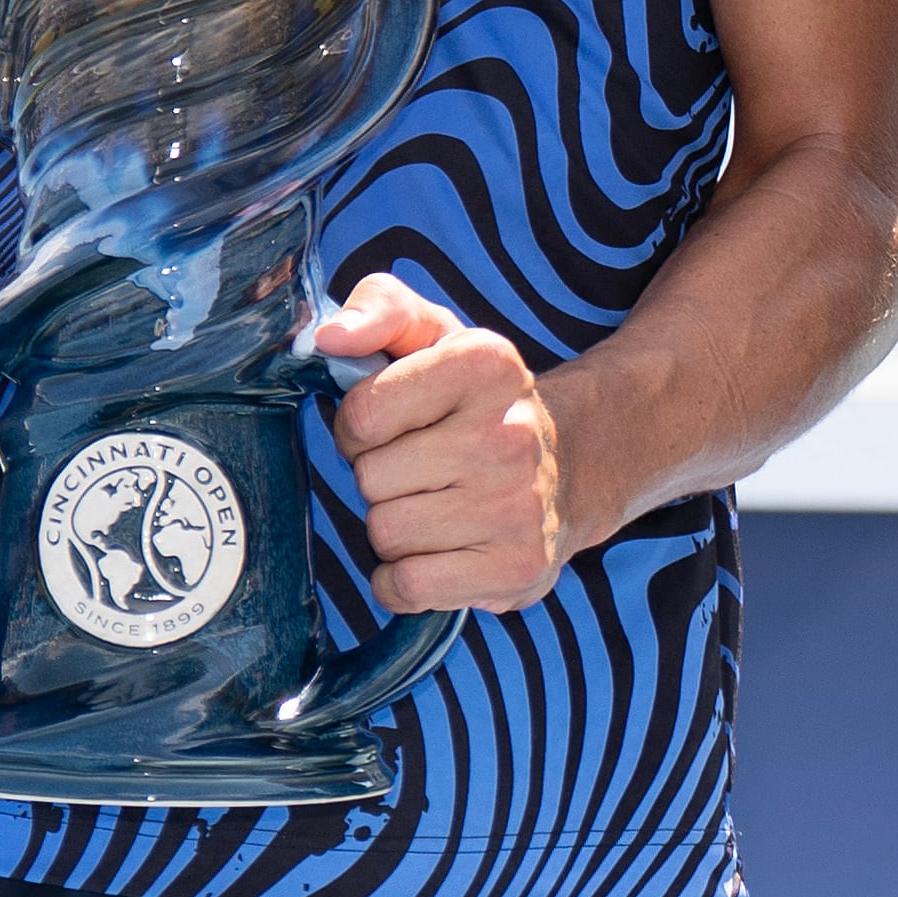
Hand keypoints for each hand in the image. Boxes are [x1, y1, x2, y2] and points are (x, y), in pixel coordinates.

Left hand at [320, 275, 569, 612]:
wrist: (569, 469)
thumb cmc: (475, 402)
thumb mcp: (434, 334)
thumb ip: (378, 309)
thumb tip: (328, 339)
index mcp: (487, 364)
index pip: (362, 413)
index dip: (361, 427)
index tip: (395, 426)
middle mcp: (511, 434)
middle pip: (370, 479)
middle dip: (380, 478)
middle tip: (421, 469)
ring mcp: (518, 506)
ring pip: (386, 533)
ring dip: (394, 527)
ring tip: (435, 506)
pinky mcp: (516, 569)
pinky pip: (406, 587)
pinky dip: (403, 579)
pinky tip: (435, 551)